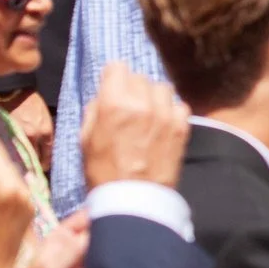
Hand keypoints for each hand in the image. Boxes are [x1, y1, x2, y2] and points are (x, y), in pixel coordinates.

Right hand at [77, 63, 191, 188]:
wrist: (135, 200)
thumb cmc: (102, 171)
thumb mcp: (85, 139)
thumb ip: (95, 110)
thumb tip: (104, 95)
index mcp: (114, 103)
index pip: (117, 67)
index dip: (113, 77)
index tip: (112, 87)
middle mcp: (143, 102)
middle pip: (139, 77)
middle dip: (132, 88)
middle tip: (128, 106)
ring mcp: (166, 113)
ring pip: (161, 87)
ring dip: (153, 97)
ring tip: (147, 115)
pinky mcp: (183, 125)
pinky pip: (178, 105)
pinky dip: (170, 111)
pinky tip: (162, 125)